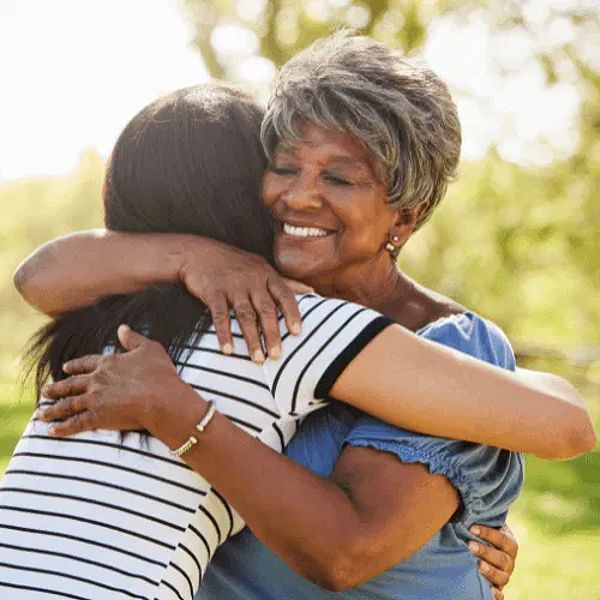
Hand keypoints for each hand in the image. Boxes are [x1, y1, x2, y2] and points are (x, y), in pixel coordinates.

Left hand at [38, 325, 204, 445]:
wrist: (162, 398)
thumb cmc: (160, 373)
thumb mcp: (149, 348)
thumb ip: (133, 338)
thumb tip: (122, 328)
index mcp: (108, 363)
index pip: (86, 363)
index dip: (75, 365)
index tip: (65, 367)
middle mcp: (97, 380)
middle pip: (71, 384)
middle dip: (57, 388)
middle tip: (45, 392)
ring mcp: (94, 399)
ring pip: (68, 404)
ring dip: (54, 409)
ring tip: (42, 413)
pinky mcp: (96, 417)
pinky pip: (75, 423)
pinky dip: (63, 428)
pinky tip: (52, 431)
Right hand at [181, 238, 312, 362]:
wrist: (198, 253)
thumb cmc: (235, 263)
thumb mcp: (262, 266)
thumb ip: (285, 281)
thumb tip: (310, 290)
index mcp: (267, 274)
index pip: (285, 295)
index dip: (292, 314)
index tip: (297, 333)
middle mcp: (252, 279)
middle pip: (266, 309)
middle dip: (272, 334)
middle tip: (276, 356)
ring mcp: (233, 285)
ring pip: (245, 315)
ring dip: (252, 339)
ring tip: (258, 359)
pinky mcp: (213, 291)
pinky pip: (220, 315)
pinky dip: (224, 333)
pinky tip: (228, 350)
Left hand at [468, 524, 518, 599]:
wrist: (481, 550)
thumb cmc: (479, 533)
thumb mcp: (482, 525)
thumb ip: (480, 518)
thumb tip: (467, 505)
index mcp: (509, 544)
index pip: (503, 539)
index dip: (488, 534)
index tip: (471, 528)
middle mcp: (509, 561)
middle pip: (503, 559)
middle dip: (486, 552)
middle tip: (469, 545)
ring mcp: (504, 576)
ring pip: (502, 576)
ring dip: (490, 571)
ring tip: (477, 565)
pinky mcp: (497, 588)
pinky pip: (500, 594)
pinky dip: (496, 595)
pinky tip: (491, 593)